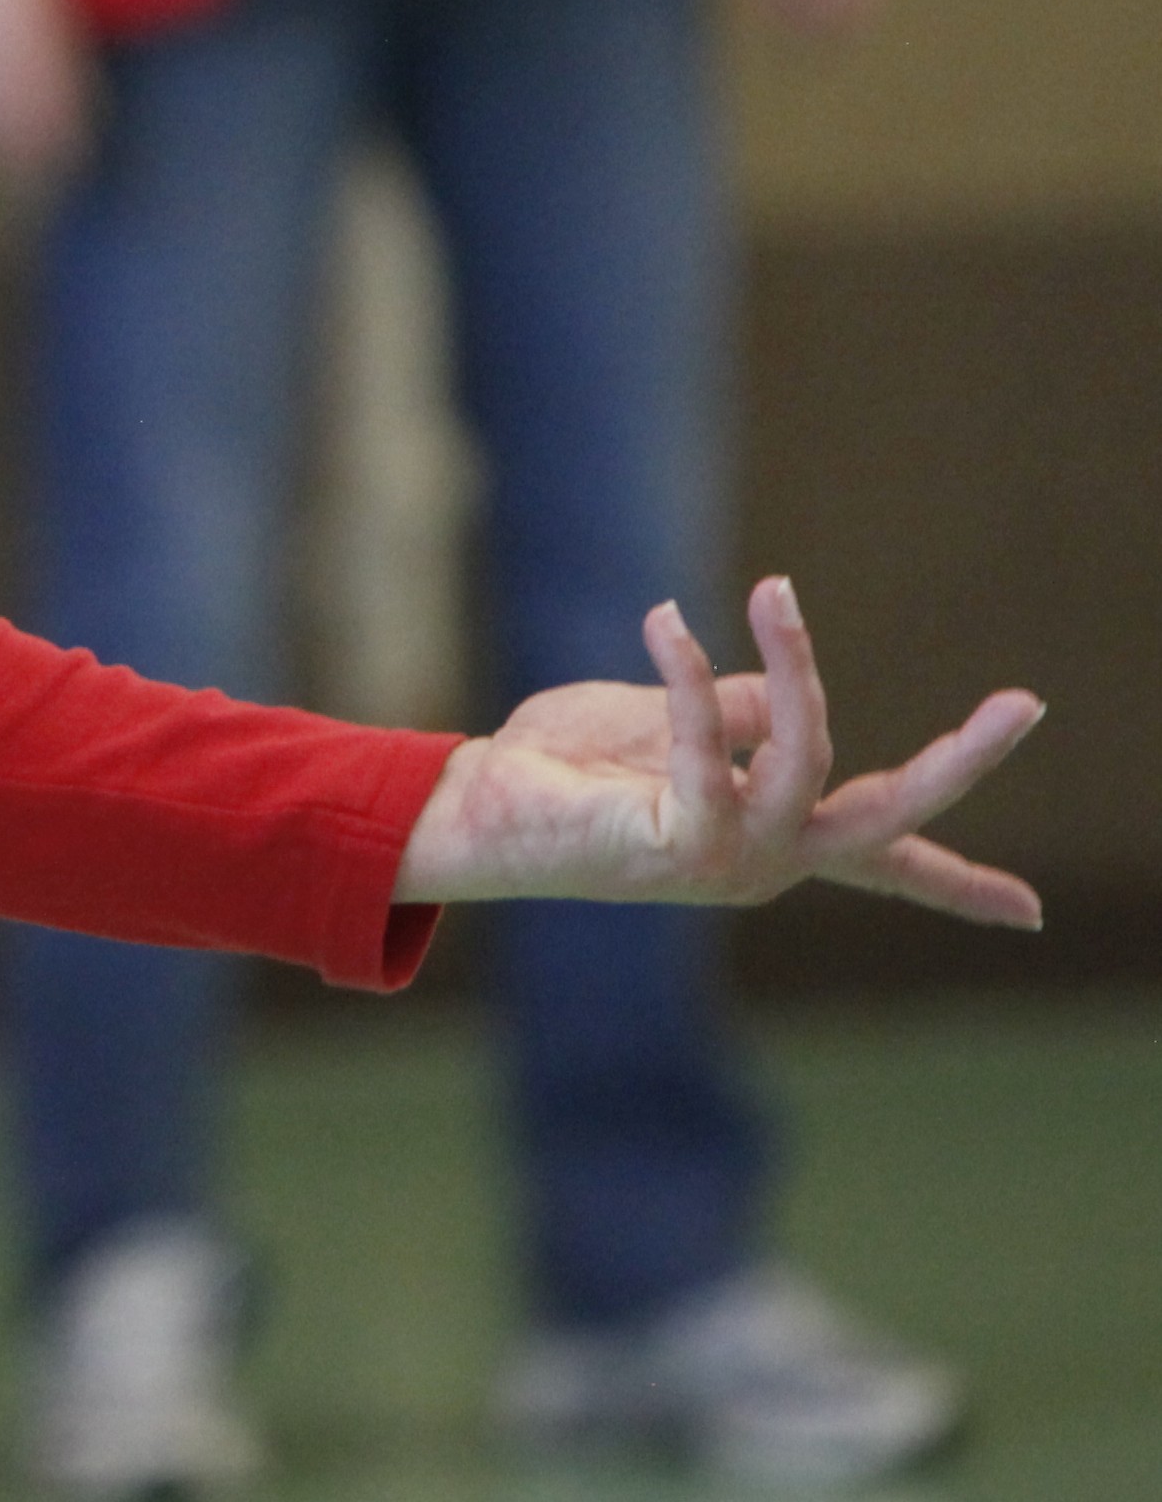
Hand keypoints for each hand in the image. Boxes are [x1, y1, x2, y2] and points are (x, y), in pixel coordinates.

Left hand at [393, 576, 1042, 921]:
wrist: (468, 808)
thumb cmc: (558, 768)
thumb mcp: (656, 723)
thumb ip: (731, 714)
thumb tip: (786, 699)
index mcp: (770, 834)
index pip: (882, 859)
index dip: (958, 882)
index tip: (1033, 912)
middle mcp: (764, 859)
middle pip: (891, 822)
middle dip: (961, 764)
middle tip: (1027, 703)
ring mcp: (727, 861)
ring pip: (807, 760)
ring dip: (796, 664)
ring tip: (776, 589)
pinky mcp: (677, 847)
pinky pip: (711, 752)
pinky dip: (692, 679)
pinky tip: (665, 621)